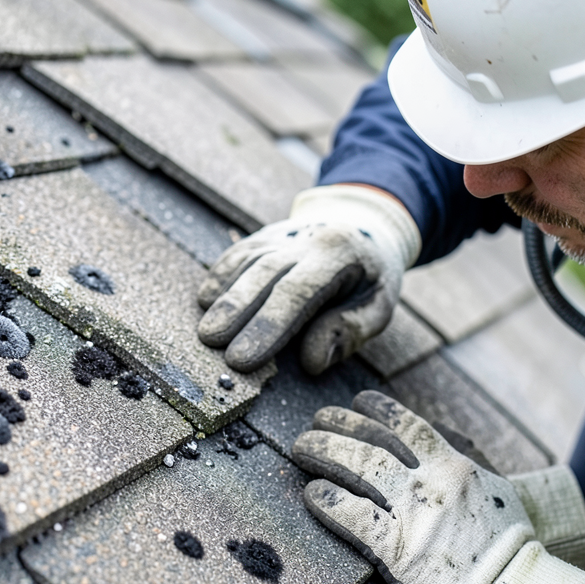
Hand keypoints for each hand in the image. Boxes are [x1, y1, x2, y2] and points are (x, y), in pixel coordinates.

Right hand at [197, 185, 420, 374]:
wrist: (363, 221)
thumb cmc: (371, 275)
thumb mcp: (380, 304)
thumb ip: (350, 331)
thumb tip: (312, 362)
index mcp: (338, 254)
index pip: (297, 292)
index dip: (267, 326)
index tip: (243, 359)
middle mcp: (304, 239)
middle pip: (263, 275)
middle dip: (236, 310)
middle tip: (211, 343)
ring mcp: (279, 234)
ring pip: (245, 263)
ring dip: (223, 298)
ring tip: (205, 332)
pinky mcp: (262, 236)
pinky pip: (236, 255)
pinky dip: (219, 276)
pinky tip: (204, 300)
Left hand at [294, 391, 584, 583]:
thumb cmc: (512, 546)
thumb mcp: (495, 490)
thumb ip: (465, 466)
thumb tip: (444, 445)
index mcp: (456, 466)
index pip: (408, 425)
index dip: (377, 410)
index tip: (356, 401)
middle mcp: (432, 483)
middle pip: (373, 443)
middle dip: (338, 427)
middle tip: (314, 422)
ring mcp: (414, 516)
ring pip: (358, 469)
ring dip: (324, 454)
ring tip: (300, 448)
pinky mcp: (399, 552)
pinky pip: (354, 517)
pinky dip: (328, 501)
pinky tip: (311, 493)